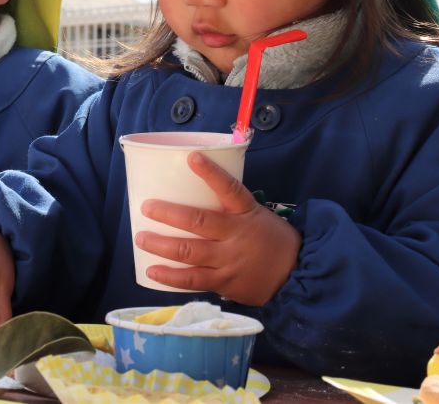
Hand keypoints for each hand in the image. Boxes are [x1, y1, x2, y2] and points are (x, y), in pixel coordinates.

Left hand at [135, 152, 301, 305]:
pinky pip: (193, 279)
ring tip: (141, 238)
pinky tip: (152, 271)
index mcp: (245, 213)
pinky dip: (171, 277)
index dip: (210, 173)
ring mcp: (228, 260)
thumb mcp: (257, 215)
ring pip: (189, 251)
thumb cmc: (271, 239)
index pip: (229, 188)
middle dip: (169, 213)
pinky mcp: (224, 281)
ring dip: (161, 245)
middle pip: (198, 221)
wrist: (297, 275)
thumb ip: (230, 207)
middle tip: (146, 207)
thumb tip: (193, 189)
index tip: (192, 157)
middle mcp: (235, 235)